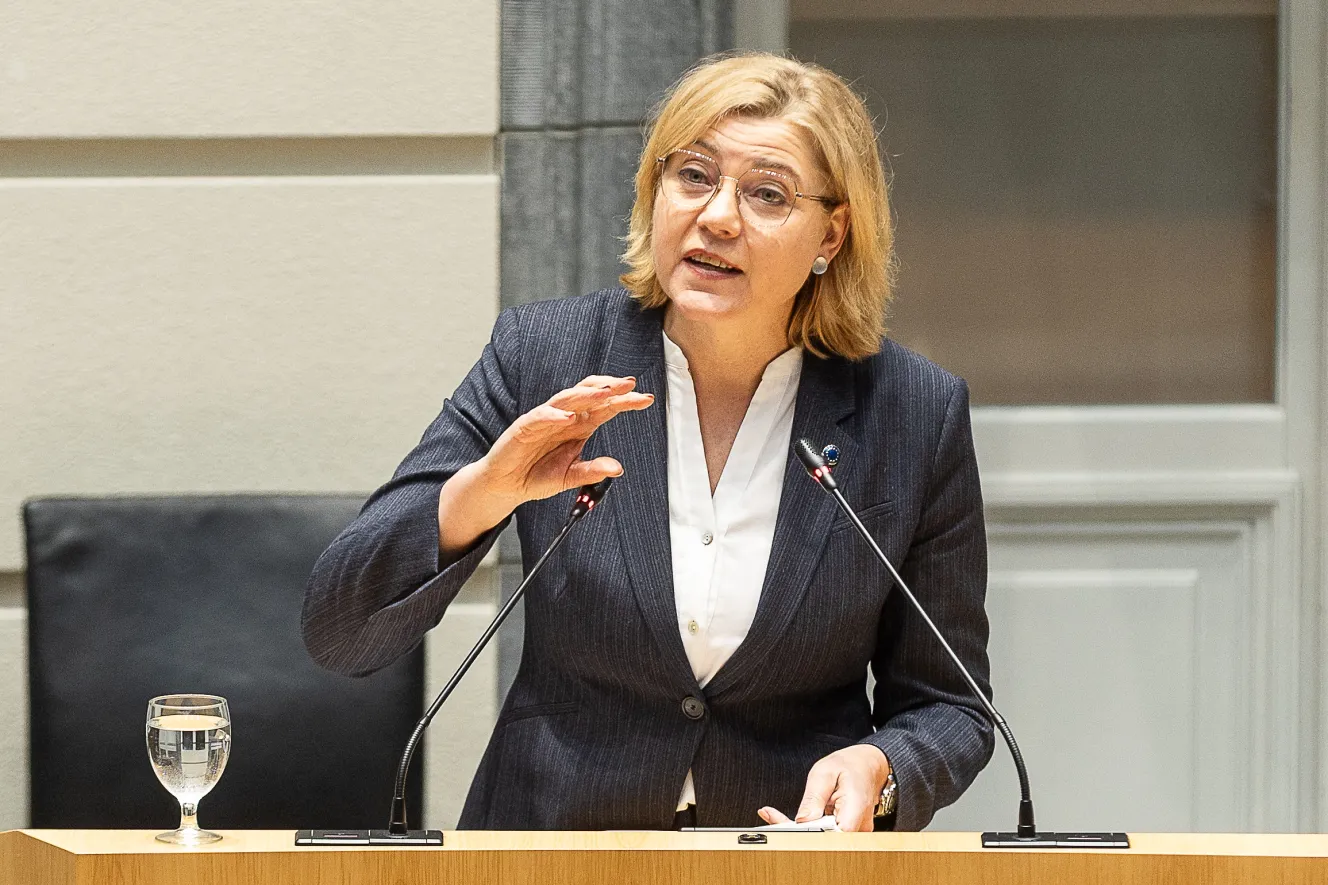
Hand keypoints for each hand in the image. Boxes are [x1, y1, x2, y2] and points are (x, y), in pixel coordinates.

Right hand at [477, 375, 652, 502]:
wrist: (507, 485)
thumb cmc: (537, 475)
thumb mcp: (570, 477)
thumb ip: (592, 471)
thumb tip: (617, 468)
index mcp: (579, 426)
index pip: (606, 408)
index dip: (625, 401)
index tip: (646, 398)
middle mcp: (565, 418)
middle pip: (590, 395)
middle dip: (610, 388)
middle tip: (630, 385)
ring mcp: (545, 419)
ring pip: (567, 398)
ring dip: (586, 394)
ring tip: (605, 392)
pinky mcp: (525, 427)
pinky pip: (540, 416)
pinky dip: (554, 414)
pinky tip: (568, 416)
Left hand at [757, 745, 890, 832]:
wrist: (868, 765)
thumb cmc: (849, 765)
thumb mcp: (825, 772)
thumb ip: (814, 797)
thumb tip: (802, 821)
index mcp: (855, 809)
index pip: (831, 834)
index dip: (808, 835)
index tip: (784, 826)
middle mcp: (859, 827)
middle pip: (826, 840)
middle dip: (796, 833)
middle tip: (771, 817)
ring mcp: (856, 833)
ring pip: (825, 840)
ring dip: (800, 831)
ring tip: (775, 816)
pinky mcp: (848, 834)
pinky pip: (826, 836)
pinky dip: (808, 830)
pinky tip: (789, 821)